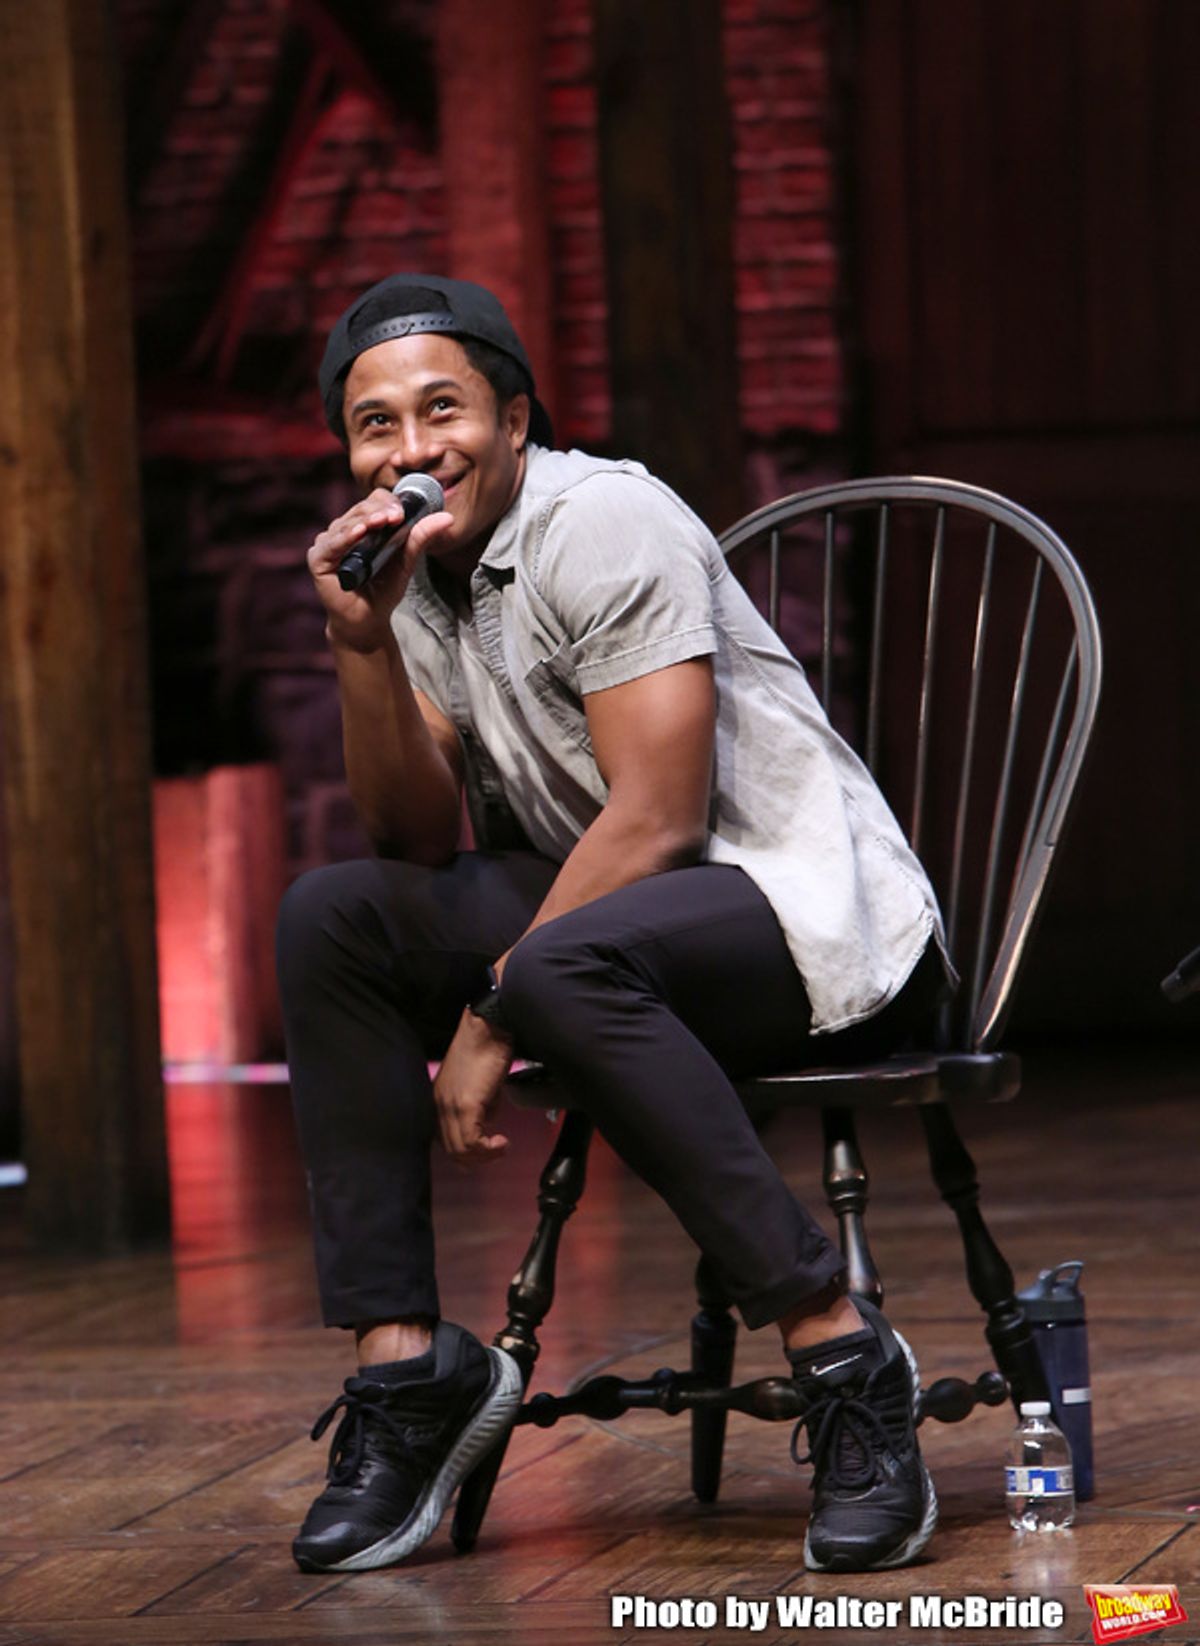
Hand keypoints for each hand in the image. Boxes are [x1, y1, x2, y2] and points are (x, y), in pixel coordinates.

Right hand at [307, 490, 452, 653]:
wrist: (367, 620)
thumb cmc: (384, 590)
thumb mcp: (406, 562)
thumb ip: (421, 538)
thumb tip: (448, 518)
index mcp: (364, 525)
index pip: (375, 502)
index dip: (389, 503)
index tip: (403, 513)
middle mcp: (344, 529)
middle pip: (361, 509)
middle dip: (380, 511)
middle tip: (397, 516)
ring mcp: (329, 542)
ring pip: (348, 522)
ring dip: (366, 521)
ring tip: (382, 521)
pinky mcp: (318, 558)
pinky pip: (333, 543)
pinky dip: (347, 537)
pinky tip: (360, 533)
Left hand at [434, 1009, 515, 1164]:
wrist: (489, 1027)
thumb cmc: (487, 1049)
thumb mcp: (479, 1083)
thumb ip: (480, 1104)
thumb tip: (488, 1120)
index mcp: (438, 1099)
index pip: (445, 1138)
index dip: (466, 1150)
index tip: (486, 1149)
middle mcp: (438, 1104)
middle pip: (451, 1149)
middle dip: (476, 1158)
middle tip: (497, 1151)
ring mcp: (450, 1105)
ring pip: (460, 1149)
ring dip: (484, 1156)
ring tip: (501, 1147)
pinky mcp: (466, 1104)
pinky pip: (472, 1141)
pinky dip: (488, 1149)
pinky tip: (503, 1141)